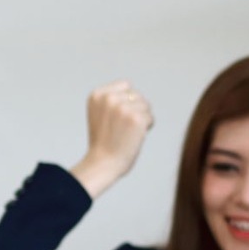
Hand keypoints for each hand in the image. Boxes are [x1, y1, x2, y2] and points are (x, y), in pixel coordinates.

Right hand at [69, 80, 152, 198]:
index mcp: (97, 95)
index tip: (117, 118)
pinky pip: (151, 117)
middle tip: (123, 128)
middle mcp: (109, 98)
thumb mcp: (100, 114)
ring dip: (141, 118)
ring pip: (146, 105)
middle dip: (135, 109)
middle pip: (137, 95)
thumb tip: (133, 93)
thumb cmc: (103, 142)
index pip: (125, 86)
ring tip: (128, 132)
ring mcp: (123, 108)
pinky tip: (135, 137)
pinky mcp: (136, 118)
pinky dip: (147, 127)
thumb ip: (112, 99)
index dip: (126, 101)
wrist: (103, 163)